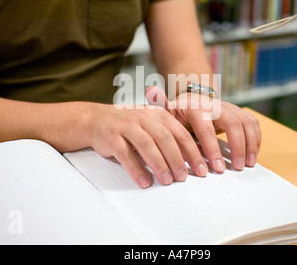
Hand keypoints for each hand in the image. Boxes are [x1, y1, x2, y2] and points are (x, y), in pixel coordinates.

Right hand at [88, 103, 208, 188]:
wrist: (96, 119)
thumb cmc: (130, 125)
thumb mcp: (152, 122)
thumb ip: (170, 134)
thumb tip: (194, 158)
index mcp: (158, 114)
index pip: (180, 133)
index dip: (192, 152)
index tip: (201, 168)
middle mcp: (144, 117)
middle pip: (165, 139)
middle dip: (177, 160)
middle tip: (184, 177)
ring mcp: (126, 126)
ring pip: (147, 146)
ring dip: (159, 165)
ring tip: (167, 181)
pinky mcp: (111, 137)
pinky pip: (125, 155)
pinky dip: (136, 170)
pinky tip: (144, 182)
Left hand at [145, 86, 261, 172]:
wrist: (191, 101)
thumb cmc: (178, 113)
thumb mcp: (167, 111)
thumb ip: (160, 105)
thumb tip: (151, 89)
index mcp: (196, 107)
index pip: (207, 129)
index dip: (213, 149)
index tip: (217, 168)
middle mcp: (216, 105)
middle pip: (233, 124)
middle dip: (237, 147)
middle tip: (237, 168)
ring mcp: (229, 107)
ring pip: (246, 122)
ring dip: (250, 144)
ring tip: (247, 164)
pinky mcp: (238, 113)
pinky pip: (252, 123)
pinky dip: (256, 139)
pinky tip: (252, 155)